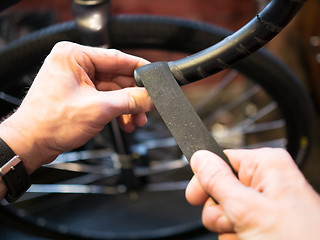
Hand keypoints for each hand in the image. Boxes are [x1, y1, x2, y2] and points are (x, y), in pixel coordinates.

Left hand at [0, 42, 152, 172]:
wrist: (30, 145)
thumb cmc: (50, 123)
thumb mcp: (99, 109)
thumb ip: (130, 100)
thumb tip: (152, 97)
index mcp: (74, 56)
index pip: (117, 58)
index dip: (139, 69)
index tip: (155, 77)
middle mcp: (75, 64)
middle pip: (116, 76)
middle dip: (133, 96)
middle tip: (148, 107)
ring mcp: (76, 80)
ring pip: (113, 90)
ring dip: (126, 107)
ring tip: (136, 121)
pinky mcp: (78, 94)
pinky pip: (105, 98)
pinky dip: (116, 111)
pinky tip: (125, 123)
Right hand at [186, 148, 319, 239]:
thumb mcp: (247, 208)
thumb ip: (218, 180)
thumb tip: (199, 157)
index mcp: (266, 165)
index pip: (220, 160)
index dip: (204, 179)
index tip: (195, 197)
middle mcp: (267, 181)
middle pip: (221, 189)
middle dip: (220, 211)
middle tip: (231, 222)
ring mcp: (267, 204)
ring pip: (227, 212)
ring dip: (229, 228)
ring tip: (247, 235)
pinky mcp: (267, 222)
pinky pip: (238, 226)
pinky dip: (238, 237)